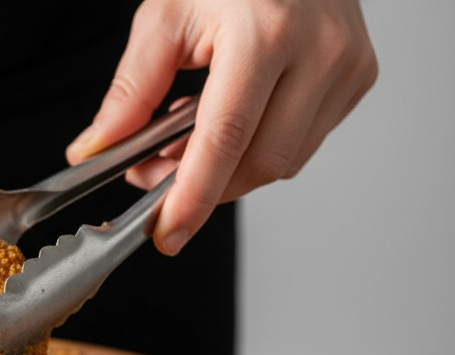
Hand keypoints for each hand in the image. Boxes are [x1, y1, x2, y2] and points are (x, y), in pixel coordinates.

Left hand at [66, 0, 376, 255]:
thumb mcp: (166, 16)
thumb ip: (130, 91)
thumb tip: (95, 148)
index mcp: (265, 34)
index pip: (225, 140)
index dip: (193, 198)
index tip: (168, 233)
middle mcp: (318, 51)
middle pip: (258, 164)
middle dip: (204, 186)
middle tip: (156, 172)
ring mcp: (346, 65)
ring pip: (284, 161)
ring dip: (231, 168)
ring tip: (191, 137)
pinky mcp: (359, 76)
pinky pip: (305, 141)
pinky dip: (261, 146)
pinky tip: (236, 119)